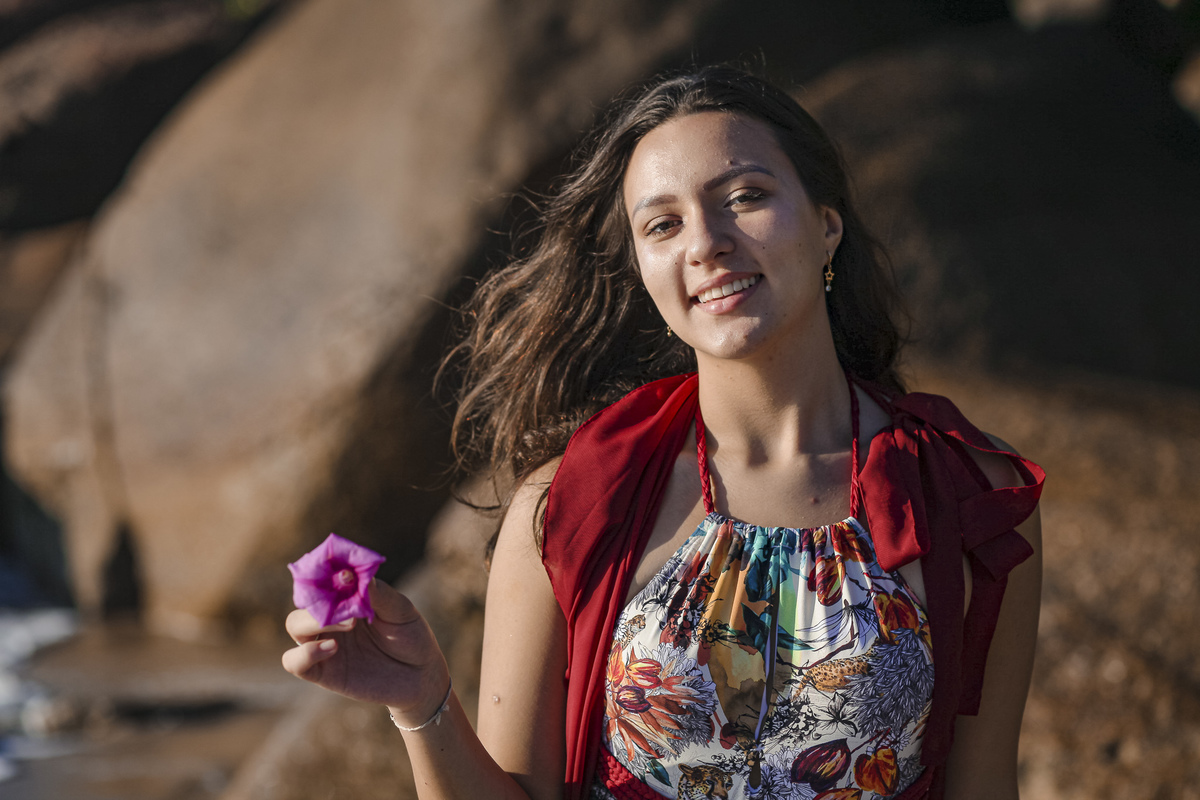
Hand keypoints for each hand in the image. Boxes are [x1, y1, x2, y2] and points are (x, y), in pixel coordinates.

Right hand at [282, 579, 449, 726]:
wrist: (420, 677)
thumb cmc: (410, 637)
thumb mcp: (401, 611)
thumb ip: (378, 594)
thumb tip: (352, 574)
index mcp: (346, 597)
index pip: (323, 577)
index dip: (326, 571)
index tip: (344, 573)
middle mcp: (331, 617)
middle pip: (305, 599)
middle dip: (322, 598)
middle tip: (352, 607)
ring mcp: (323, 642)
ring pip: (294, 624)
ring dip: (313, 620)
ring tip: (350, 624)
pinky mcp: (322, 671)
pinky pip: (294, 661)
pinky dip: (305, 653)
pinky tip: (333, 648)